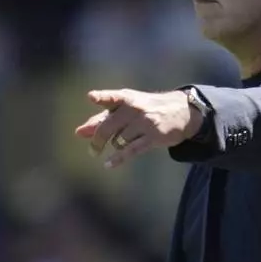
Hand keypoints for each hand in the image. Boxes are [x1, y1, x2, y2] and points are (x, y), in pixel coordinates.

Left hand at [75, 89, 202, 168]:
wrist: (181, 111)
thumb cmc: (146, 109)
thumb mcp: (125, 109)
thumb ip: (101, 119)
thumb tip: (79, 132)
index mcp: (127, 98)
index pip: (112, 97)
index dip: (102, 97)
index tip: (91, 97)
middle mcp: (135, 108)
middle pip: (109, 126)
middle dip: (98, 140)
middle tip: (93, 151)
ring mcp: (145, 122)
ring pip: (119, 140)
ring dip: (116, 144)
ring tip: (123, 141)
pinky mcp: (153, 137)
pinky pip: (131, 150)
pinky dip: (118, 159)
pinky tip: (108, 165)